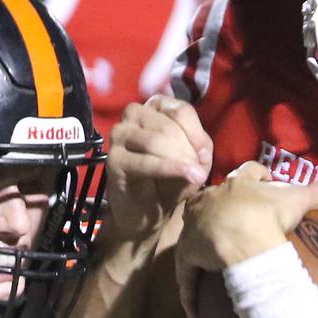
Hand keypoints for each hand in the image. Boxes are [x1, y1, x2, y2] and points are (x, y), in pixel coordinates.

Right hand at [105, 95, 211, 239]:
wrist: (147, 211)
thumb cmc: (172, 178)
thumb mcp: (195, 157)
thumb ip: (201, 144)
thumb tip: (200, 148)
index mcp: (155, 106)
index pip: (181, 111)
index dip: (197, 135)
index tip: (204, 157)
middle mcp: (133, 113)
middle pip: (169, 126)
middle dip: (188, 151)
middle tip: (198, 172)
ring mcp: (120, 134)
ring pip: (156, 140)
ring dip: (180, 160)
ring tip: (192, 177)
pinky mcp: (114, 159)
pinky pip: (146, 161)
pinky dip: (169, 169)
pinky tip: (186, 176)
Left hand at [174, 161, 317, 317]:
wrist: (244, 237)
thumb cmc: (268, 215)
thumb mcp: (297, 200)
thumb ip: (316, 192)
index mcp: (236, 185)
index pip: (247, 173)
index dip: (257, 177)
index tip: (265, 184)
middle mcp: (209, 202)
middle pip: (210, 200)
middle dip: (218, 208)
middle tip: (234, 225)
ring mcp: (194, 229)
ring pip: (192, 234)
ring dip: (198, 246)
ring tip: (209, 261)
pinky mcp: (186, 255)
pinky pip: (186, 275)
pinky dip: (189, 293)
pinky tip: (193, 313)